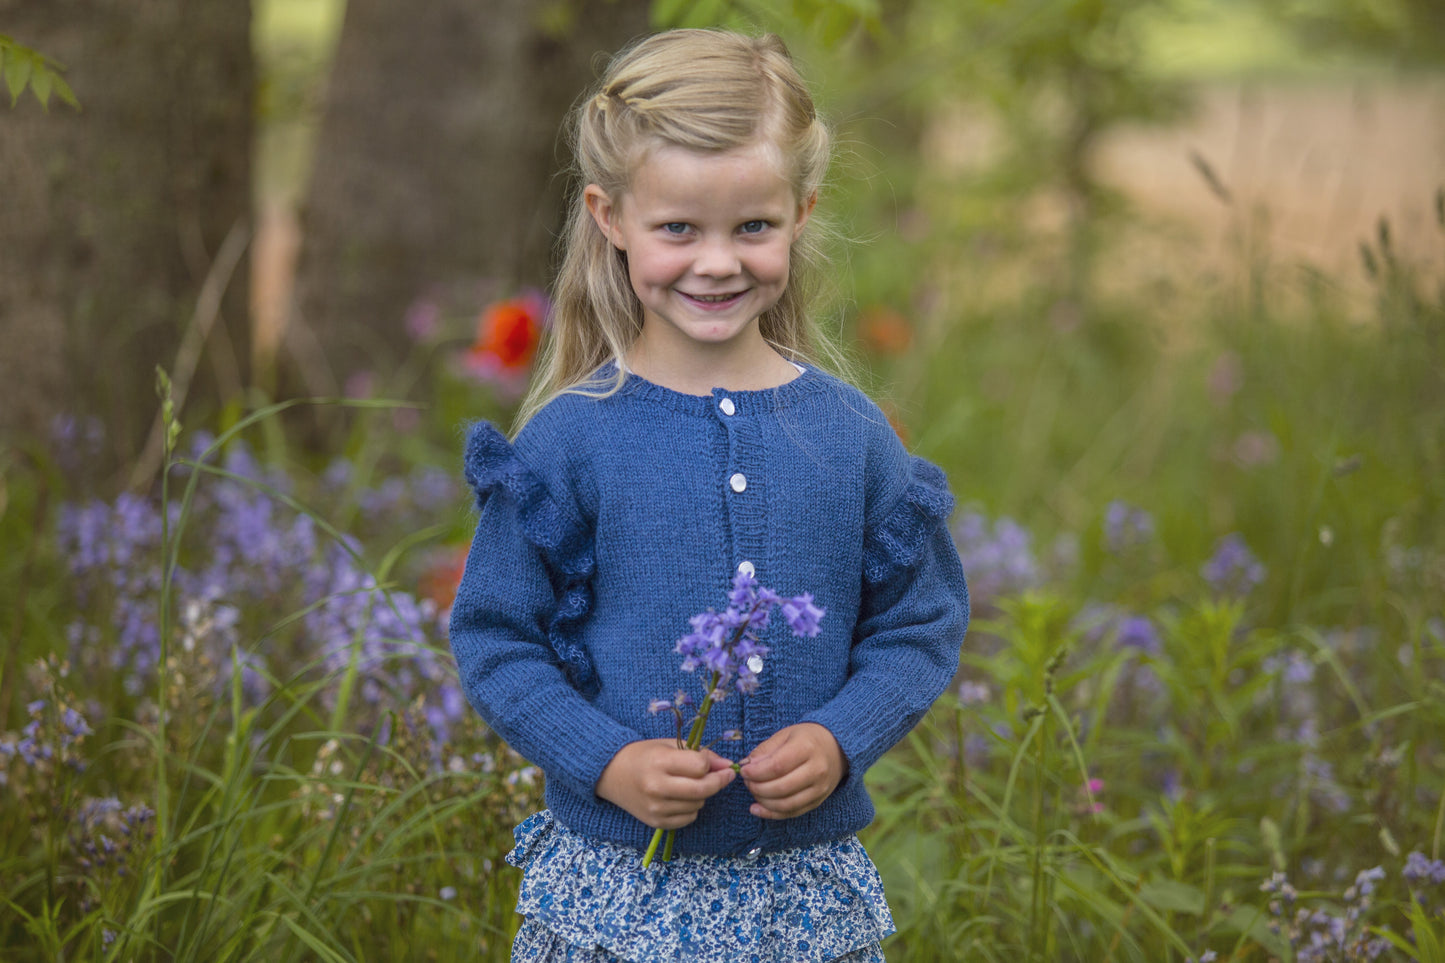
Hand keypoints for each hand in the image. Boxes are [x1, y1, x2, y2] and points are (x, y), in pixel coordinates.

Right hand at [596, 739, 736, 829]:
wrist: (611, 773)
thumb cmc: (644, 755)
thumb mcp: (670, 745)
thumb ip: (699, 755)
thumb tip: (728, 766)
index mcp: (659, 762)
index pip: (699, 767)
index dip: (712, 764)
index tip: (716, 763)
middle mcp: (656, 787)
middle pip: (702, 789)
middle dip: (718, 782)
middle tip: (724, 776)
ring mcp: (655, 808)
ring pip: (698, 804)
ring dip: (702, 794)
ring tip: (690, 783)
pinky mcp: (656, 822)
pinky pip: (688, 818)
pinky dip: (692, 808)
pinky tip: (682, 797)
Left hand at [740, 723, 847, 819]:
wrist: (837, 747)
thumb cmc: (807, 739)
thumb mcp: (785, 735)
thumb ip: (765, 750)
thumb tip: (746, 766)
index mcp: (807, 748)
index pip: (777, 766)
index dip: (756, 772)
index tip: (744, 771)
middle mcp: (816, 770)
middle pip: (781, 787)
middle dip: (757, 788)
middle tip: (747, 782)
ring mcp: (820, 788)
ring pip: (786, 804)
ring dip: (763, 802)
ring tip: (753, 792)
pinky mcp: (819, 801)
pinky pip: (793, 813)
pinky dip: (772, 814)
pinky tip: (757, 809)